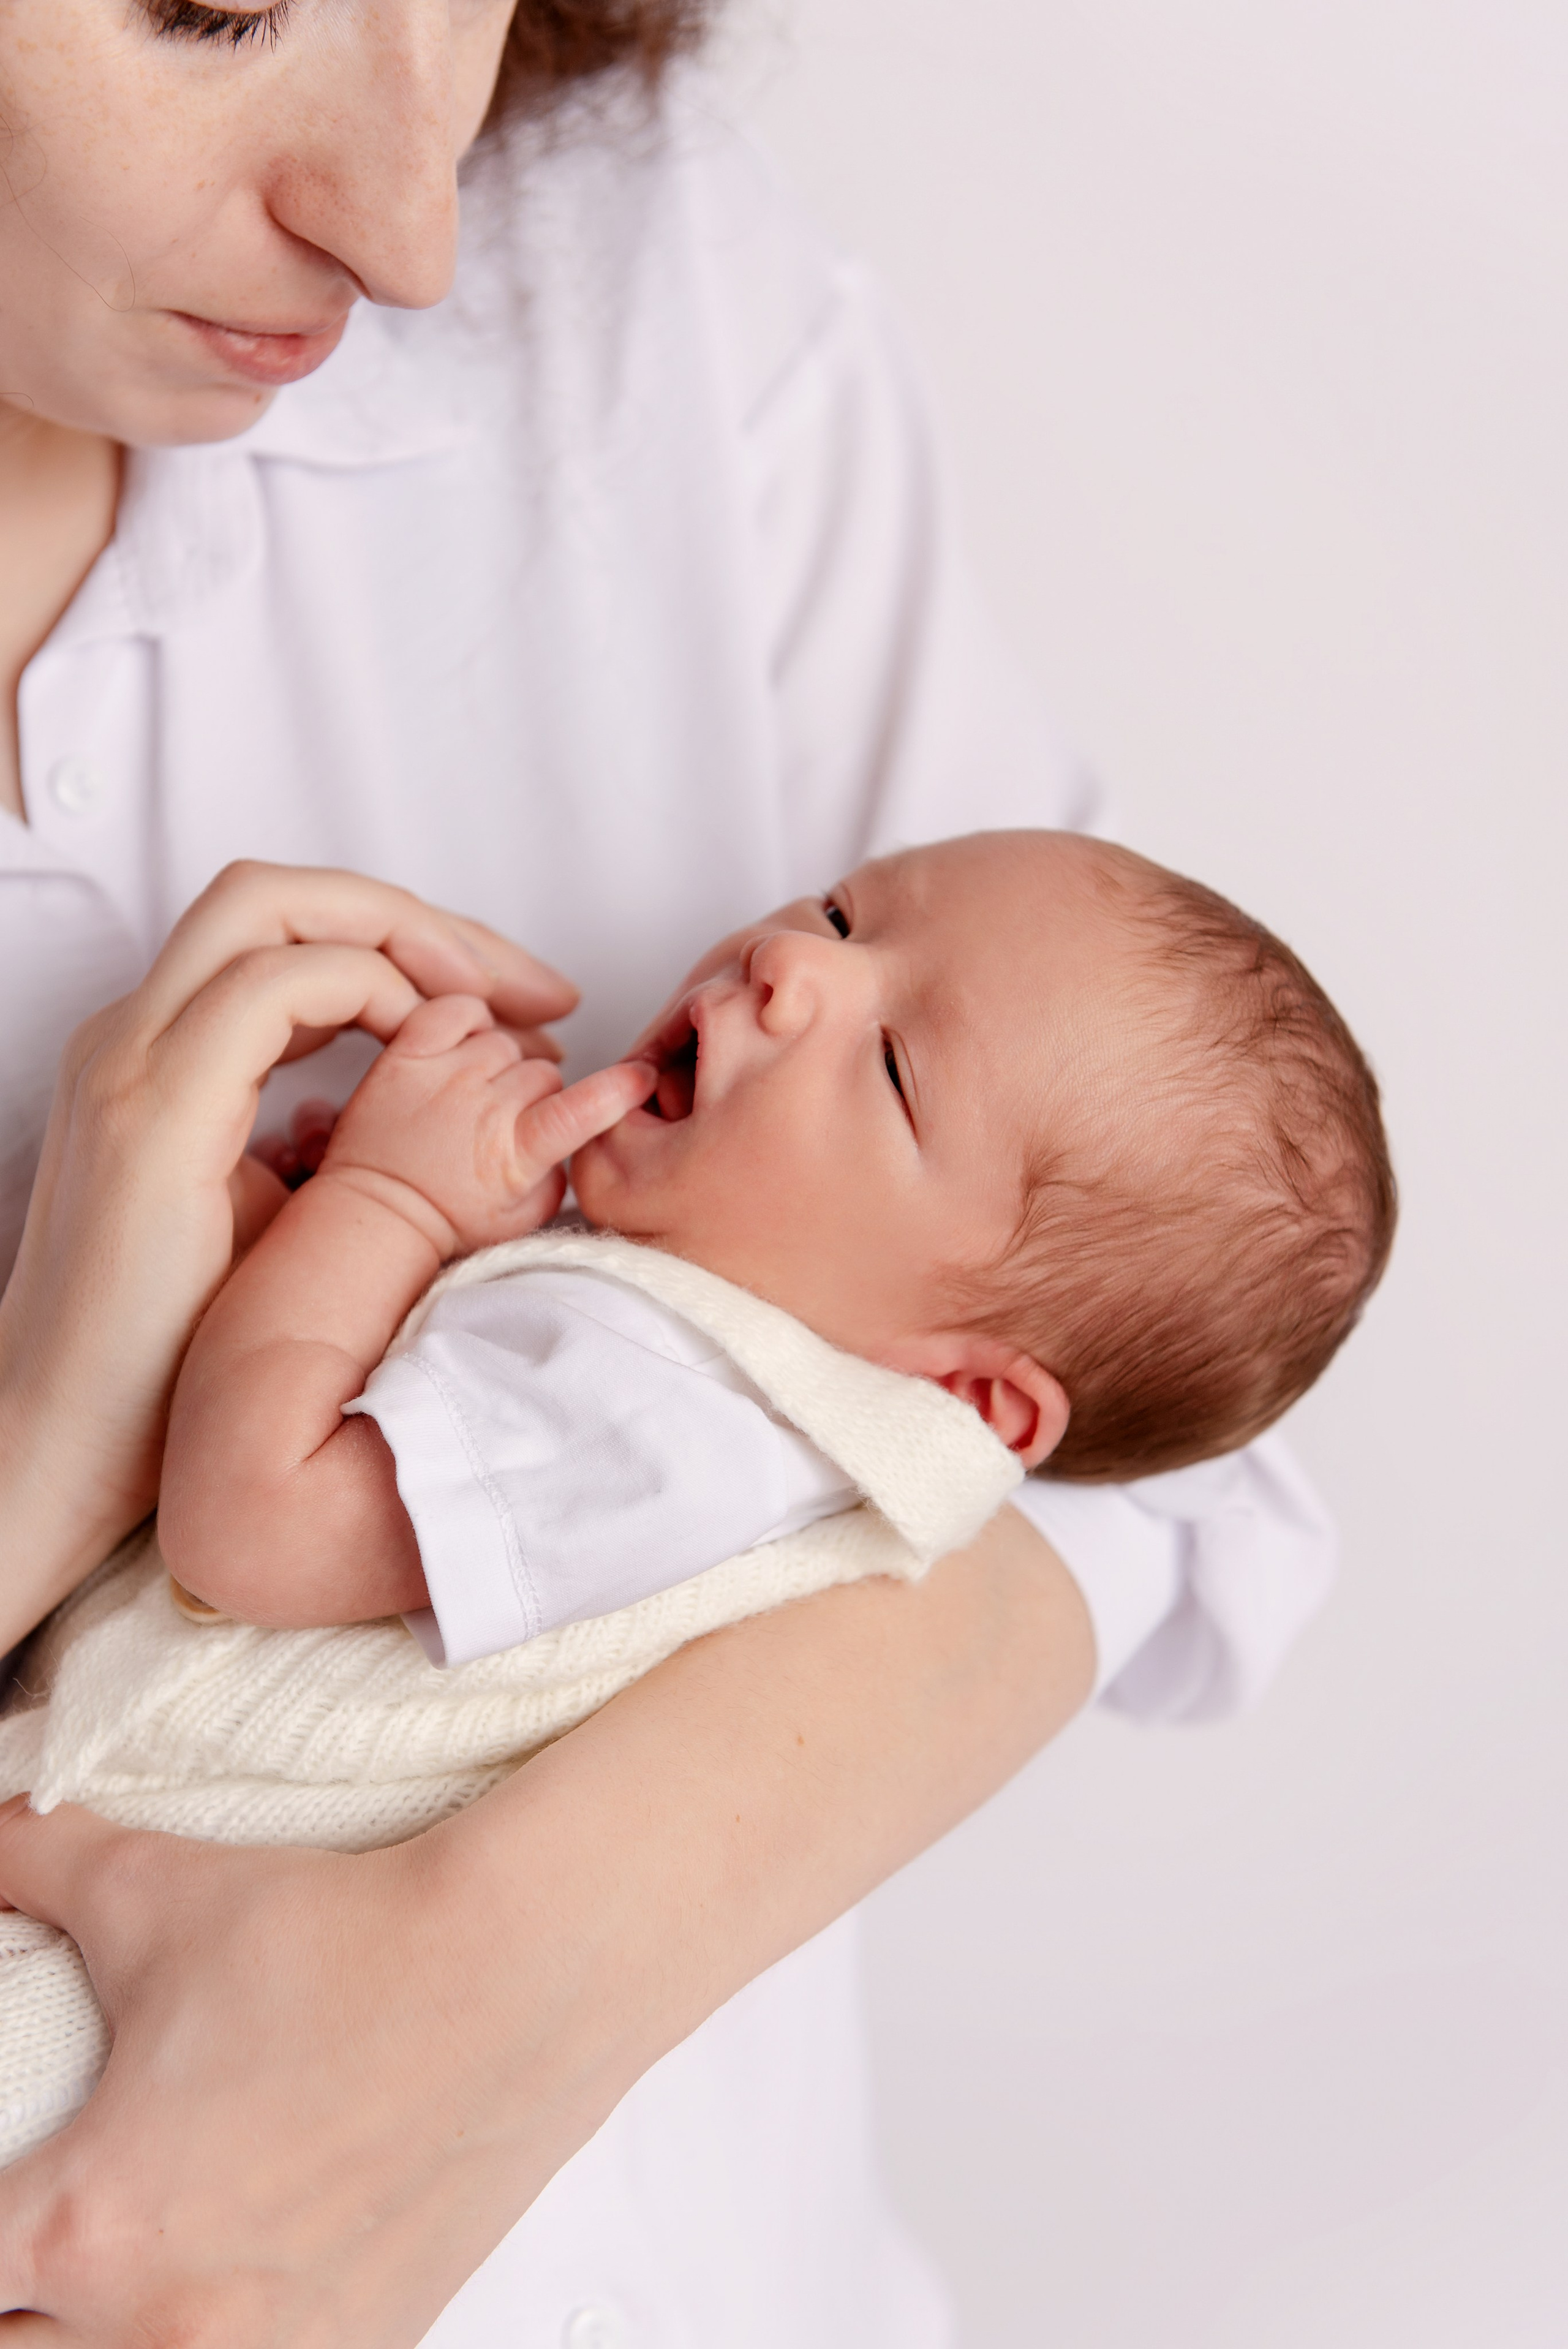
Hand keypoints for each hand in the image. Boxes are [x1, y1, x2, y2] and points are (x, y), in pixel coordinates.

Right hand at [0, 864, 578, 1647]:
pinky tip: (426, 1050)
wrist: (61, 1438)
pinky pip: (272, 987)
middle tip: (531, 989)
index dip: (413, 950)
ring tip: (498, 1006)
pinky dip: (365, 990)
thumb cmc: (166, 1355)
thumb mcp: (279, 1220)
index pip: (292, 941)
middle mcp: (136, 1034)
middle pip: (284, 895)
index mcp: (163, 1057)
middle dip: (423, 922)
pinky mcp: (150, 1107)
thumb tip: (448, 1119)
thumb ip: (335, 1150)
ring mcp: (132, 1059)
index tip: (518, 1009)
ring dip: (405, 939)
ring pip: (271, 906)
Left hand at [0, 1798, 600, 2347]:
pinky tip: (237, 2269)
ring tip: (137, 2246)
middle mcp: (169, 2324)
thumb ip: (35, 1868)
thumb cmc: (353, 1943)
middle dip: (20, 2288)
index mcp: (93, 2224)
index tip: (11, 2182)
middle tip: (47, 2220)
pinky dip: (222, 2330)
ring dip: (104, 2327)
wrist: (519, 1965)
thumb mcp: (153, 1890)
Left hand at [320, 994, 653, 1257]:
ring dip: (500, 1061)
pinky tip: (464, 1048)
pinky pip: (456, 1008)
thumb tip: (582, 1130)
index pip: (582, 1110)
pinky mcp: (407, 1054)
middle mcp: (484, 1107)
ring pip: (505, 1040)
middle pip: (544, 1070)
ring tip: (478, 1095)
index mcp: (517, 1152)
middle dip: (537, 1093)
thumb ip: (563, 1170)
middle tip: (509, 1121)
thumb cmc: (450, 1219)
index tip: (641, 1077)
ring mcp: (445, 1075)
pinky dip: (467, 1019)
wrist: (379, 1211)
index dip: (618, 1089)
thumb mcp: (526, 1215)